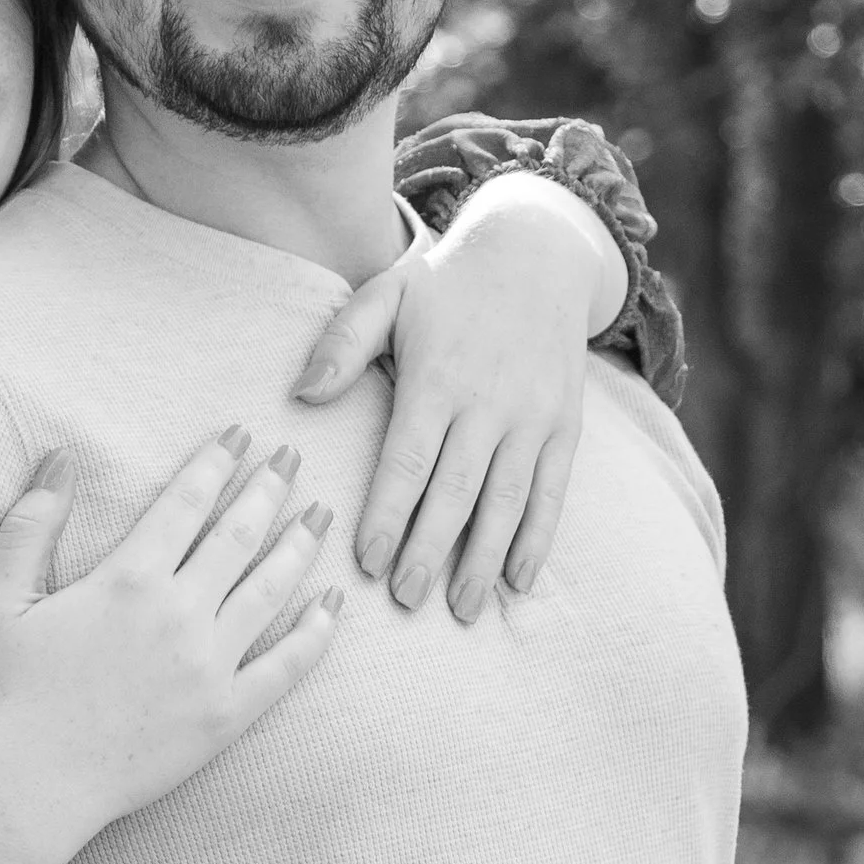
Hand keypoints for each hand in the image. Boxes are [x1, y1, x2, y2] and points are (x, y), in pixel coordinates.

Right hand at [0, 429, 338, 856]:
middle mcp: (179, 612)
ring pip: (271, 589)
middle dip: (268, 487)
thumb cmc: (10, 693)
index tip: (240, 435)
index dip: (216, 462)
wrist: (34, 784)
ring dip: (299, 546)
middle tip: (292, 457)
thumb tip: (59, 455)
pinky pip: (287, 665)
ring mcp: (211, 664)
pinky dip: (316, 632)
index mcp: (128, 578)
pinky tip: (333, 603)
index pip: (186, 502)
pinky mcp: (229, 714)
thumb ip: (30, 524)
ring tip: (320, 516)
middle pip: (239, 534)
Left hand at [293, 173, 614, 620]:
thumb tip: (300, 394)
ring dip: (484, 559)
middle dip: (430, 551)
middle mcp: (488, 404)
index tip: (367, 563)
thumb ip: (342, 342)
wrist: (539, 253)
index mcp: (437, 378)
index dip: (387, 515)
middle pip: (456, 491)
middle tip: (405, 600)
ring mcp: (532, 418)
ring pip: (506, 500)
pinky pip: (551, 492)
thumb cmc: (446, 283)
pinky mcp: (563, 427)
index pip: (408, 460)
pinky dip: (537, 539)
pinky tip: (518, 580)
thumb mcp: (387, 292)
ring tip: (462, 610)